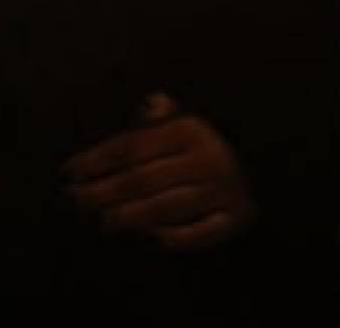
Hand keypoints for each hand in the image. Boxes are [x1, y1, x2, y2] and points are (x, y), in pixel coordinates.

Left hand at [61, 92, 256, 249]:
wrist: (270, 160)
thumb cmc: (209, 143)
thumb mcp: (187, 119)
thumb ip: (160, 115)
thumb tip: (150, 103)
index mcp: (189, 129)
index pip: (132, 146)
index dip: (96, 159)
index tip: (69, 171)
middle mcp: (205, 157)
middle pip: (141, 180)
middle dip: (102, 192)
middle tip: (75, 200)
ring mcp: (221, 190)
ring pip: (164, 208)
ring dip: (129, 217)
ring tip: (103, 221)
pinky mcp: (235, 217)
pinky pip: (198, 233)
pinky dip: (174, 237)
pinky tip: (151, 237)